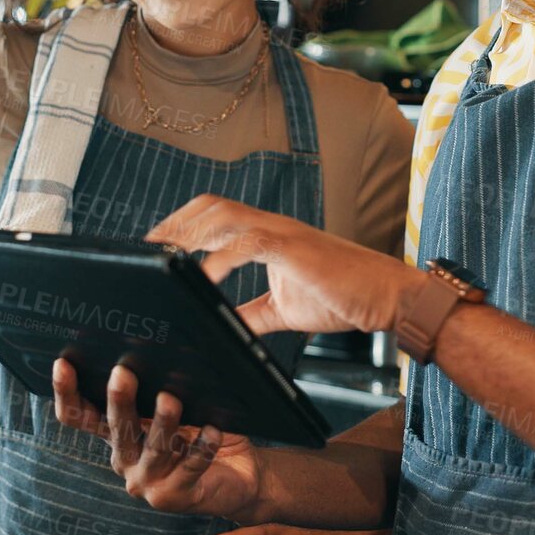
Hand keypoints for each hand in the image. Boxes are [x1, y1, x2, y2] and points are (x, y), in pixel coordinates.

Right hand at [50, 359, 266, 520]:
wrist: (240, 478)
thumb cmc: (204, 433)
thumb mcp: (178, 407)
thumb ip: (162, 385)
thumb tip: (162, 341)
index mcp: (118, 436)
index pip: (80, 417)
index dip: (67, 393)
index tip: (62, 364)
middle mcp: (126, 460)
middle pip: (116, 428)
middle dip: (119, 401)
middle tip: (123, 374)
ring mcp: (148, 482)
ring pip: (154, 448)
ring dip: (163, 422)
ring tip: (170, 400)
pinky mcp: (176, 496)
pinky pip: (190, 466)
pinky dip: (202, 447)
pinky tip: (213, 430)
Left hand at [148, 195, 421, 335]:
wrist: (388, 297)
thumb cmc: (344, 298)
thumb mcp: (285, 309)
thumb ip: (251, 313)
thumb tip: (221, 326)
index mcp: (268, 235)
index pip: (215, 216)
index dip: (182, 225)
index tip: (154, 247)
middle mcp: (272, 226)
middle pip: (212, 207)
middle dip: (175, 224)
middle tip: (145, 250)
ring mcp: (283, 233)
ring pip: (225, 217)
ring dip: (189, 234)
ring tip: (164, 258)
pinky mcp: (296, 248)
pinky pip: (250, 243)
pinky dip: (221, 259)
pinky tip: (203, 279)